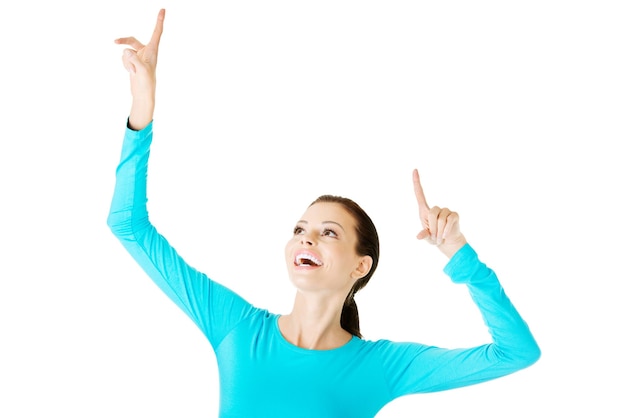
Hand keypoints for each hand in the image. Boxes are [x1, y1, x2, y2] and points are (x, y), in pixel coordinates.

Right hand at [114, 9, 164, 129]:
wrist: (142, 94)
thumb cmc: (146, 83)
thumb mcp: (141, 71)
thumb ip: (134, 59)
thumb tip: (126, 51)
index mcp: (153, 51)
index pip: (157, 33)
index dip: (159, 21)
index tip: (163, 10)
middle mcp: (146, 52)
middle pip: (132, 40)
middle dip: (123, 41)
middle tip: (114, 41)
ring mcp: (139, 57)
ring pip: (125, 51)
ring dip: (126, 62)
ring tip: (133, 72)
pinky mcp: (133, 62)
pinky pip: (123, 58)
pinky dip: (125, 65)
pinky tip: (131, 72)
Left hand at [412, 168, 466, 257]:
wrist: (447, 242)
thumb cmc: (434, 237)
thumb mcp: (427, 237)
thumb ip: (423, 235)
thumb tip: (419, 236)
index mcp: (425, 211)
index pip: (419, 194)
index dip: (417, 182)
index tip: (414, 170)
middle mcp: (436, 208)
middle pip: (432, 213)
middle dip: (432, 227)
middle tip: (434, 236)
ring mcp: (446, 210)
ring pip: (440, 219)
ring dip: (439, 231)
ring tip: (440, 237)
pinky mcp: (454, 215)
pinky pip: (449, 221)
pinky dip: (445, 230)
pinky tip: (445, 235)